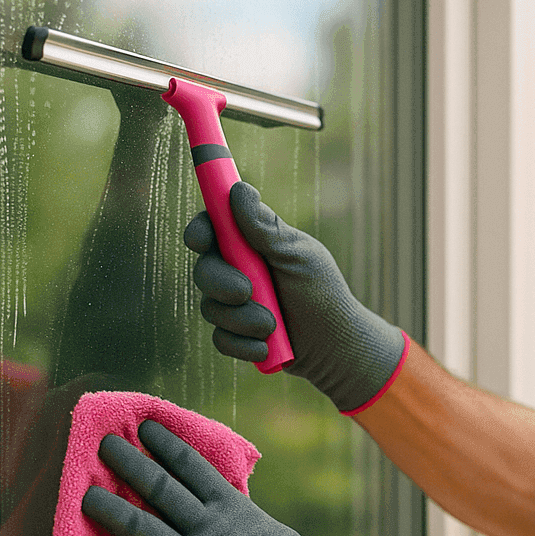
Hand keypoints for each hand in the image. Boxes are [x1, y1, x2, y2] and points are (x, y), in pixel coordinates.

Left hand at [77, 419, 394, 535]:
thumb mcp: (274, 535)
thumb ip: (246, 520)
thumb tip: (233, 508)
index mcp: (234, 509)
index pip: (193, 467)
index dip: (166, 444)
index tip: (144, 427)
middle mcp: (210, 528)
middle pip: (161, 487)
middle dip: (130, 463)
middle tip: (103, 443)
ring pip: (142, 527)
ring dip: (110, 509)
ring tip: (84, 494)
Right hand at [185, 181, 407, 412]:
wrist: (335, 343)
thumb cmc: (321, 292)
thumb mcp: (297, 256)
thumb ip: (265, 228)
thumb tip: (239, 189)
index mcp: (250, 243)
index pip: (212, 227)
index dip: (199, 231)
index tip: (200, 240)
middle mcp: (236, 270)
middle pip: (203, 270)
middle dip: (221, 283)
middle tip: (246, 292)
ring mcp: (232, 303)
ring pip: (211, 308)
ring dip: (243, 319)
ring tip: (273, 325)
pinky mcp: (234, 334)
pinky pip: (221, 339)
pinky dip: (243, 344)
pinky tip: (266, 346)